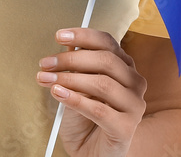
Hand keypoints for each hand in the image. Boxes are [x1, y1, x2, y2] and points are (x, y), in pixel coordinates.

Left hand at [37, 27, 146, 156]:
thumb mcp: (77, 84)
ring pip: (102, 84)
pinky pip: (99, 109)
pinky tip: (58, 94)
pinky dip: (75, 100)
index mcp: (124, 66)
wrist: (91, 150)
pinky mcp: (127, 128)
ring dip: (69, 79)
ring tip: (47, 80)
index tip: (59, 36)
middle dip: (71, 60)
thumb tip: (66, 43)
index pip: (106, 42)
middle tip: (46, 63)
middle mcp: (134, 83)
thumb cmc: (85, 115)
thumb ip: (76, 64)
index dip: (82, 36)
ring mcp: (134, 106)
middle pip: (105, 60)